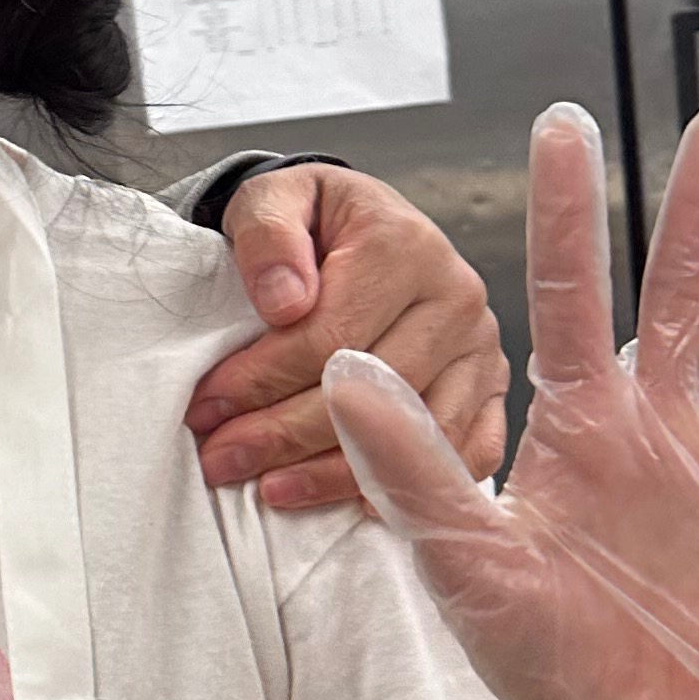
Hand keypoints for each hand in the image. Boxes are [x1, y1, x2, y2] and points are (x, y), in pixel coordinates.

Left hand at [188, 164, 508, 513]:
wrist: (360, 225)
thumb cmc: (311, 220)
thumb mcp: (274, 199)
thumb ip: (266, 235)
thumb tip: (283, 303)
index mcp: (404, 245)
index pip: (330, 336)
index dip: (263, 380)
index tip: (207, 407)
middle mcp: (456, 297)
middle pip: (370, 392)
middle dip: (285, 434)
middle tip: (222, 458)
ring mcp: (480, 348)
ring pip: (412, 434)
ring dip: (335, 472)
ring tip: (269, 488)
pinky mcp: (491, 388)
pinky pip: (464, 453)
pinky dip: (412, 484)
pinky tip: (353, 501)